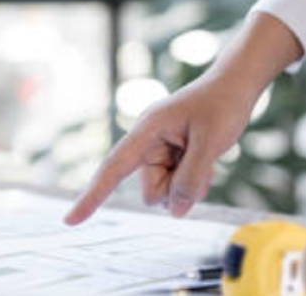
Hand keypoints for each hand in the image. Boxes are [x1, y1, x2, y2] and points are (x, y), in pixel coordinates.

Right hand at [64, 12, 302, 224]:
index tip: (70, 221)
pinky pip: (176, 186)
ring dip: (188, 185)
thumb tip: (174, 210)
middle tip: (203, 163)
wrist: (235, 85)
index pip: (113, 168)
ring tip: (206, 157)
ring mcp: (159, 151)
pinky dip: (192, 182)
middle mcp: (146, 142)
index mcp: (146, 130)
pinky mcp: (170, 157)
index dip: (91, 196)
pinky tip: (206, 160)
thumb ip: (190, 179)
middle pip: (150, 191)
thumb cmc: (222, 105)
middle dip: (176, 189)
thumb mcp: (211, 143)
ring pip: (165, 192)